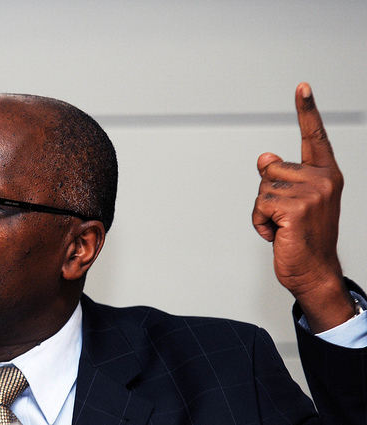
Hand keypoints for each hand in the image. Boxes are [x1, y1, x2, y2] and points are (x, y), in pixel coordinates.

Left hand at [252, 83, 353, 332]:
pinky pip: (259, 206)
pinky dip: (259, 223)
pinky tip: (278, 234)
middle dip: (267, 194)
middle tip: (286, 217)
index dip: (307, 111)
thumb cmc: (303, 235)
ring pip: (261, 188)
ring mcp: (312, 194)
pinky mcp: (296, 209)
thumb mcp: (292, 200)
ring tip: (283, 227)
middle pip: (269, 169)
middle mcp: (323, 179)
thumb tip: (264, 156)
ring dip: (262, 211)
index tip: (301, 86)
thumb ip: (280, 176)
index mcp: (325, 174)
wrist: (314, 271)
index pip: (314, 137)